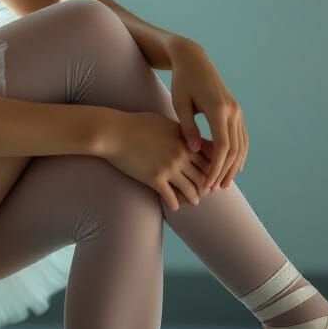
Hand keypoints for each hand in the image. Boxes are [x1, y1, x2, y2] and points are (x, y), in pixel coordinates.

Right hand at [97, 110, 213, 211]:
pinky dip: (174, 204)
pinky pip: (171, 197)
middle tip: (206, 192)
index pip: (209, 158)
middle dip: (206, 185)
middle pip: (203, 176)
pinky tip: (174, 206)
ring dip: (194, 197)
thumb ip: (180, 131)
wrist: (114, 132)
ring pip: (190, 189)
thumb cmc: (136, 123)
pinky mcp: (154, 179)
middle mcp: (180, 155)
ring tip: (194, 201)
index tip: (212, 174)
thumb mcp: (164, 122)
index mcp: (184, 140)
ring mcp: (168, 168)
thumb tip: (188, 135)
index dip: (213, 168)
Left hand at [167, 38, 248, 191]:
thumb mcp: (180, 104)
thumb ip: (188, 128)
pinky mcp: (237, 110)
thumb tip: (194, 151)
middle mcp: (232, 111)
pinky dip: (239, 154)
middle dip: (225, 171)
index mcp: (218, 109)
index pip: (222, 146)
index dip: (216, 167)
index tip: (207, 183)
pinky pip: (242, 137)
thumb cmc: (182, 82)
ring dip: (234, 166)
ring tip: (223, 183)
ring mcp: (237, 111)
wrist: (194, 60)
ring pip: (241, 145)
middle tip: (214, 189)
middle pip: (234, 149)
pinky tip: (232, 167)